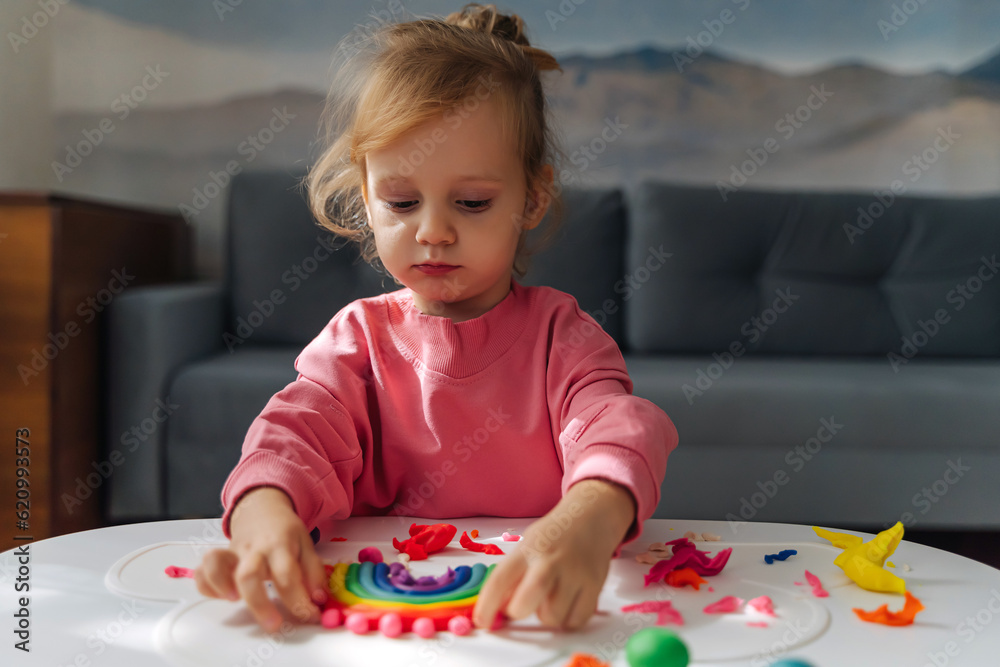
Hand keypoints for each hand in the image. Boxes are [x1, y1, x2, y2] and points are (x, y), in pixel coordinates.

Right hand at [194, 487, 327, 632]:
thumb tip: (318, 600)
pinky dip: (206, 586)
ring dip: (222, 586)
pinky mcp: (219, 558)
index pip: (288, 576)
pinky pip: (202, 571)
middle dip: (259, 604)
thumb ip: (313, 573)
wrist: (261, 509)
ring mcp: (232, 553)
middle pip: (249, 575)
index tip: (309, 615)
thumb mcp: (307, 545)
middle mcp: (253, 549)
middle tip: (273, 624)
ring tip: (235, 601)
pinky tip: (222, 596)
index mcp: (279, 545)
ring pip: (217, 566)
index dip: (299, 600)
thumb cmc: (284, 532)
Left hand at [472, 479, 635, 629]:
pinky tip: (567, 602)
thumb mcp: (527, 545)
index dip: (486, 606)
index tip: (482, 622)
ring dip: (545, 615)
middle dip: (517, 612)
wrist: (591, 516)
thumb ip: (514, 574)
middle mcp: (550, 561)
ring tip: (549, 598)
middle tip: (520, 607)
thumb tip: (498, 608)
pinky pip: (576, 620)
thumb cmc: (553, 535)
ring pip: (552, 617)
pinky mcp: (595, 585)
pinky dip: (567, 619)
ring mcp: (574, 573)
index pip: (499, 580)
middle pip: (525, 603)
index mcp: (528, 549)